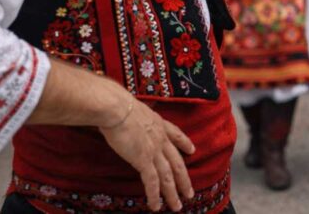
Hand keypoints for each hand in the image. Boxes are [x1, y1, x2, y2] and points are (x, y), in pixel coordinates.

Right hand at [98, 97, 195, 211]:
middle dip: (184, 180)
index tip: (192, 150)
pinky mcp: (143, 160)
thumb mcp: (133, 107)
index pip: (176, 135)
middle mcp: (160, 139)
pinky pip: (152, 182)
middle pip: (177, 163)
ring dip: (172, 194)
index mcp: (159, 123)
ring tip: (177, 207)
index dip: (185, 143)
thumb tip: (128, 111)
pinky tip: (156, 206)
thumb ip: (135, 114)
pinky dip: (154, 196)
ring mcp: (154, 151)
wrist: (116, 108)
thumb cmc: (117, 104)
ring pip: (168, 177)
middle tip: (190, 193)